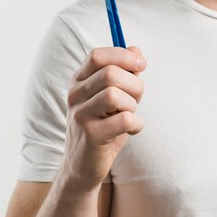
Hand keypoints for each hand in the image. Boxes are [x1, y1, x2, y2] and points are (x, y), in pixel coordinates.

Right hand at [58, 46, 145, 192]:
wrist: (83, 166)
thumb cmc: (104, 125)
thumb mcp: (113, 96)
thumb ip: (125, 72)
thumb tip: (136, 51)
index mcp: (79, 80)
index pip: (98, 56)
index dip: (123, 56)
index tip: (141, 65)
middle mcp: (75, 95)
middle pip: (111, 74)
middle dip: (135, 84)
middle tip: (137, 99)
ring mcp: (80, 116)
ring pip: (115, 95)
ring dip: (133, 105)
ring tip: (130, 115)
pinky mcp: (91, 136)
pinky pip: (124, 120)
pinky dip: (136, 124)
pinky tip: (132, 130)